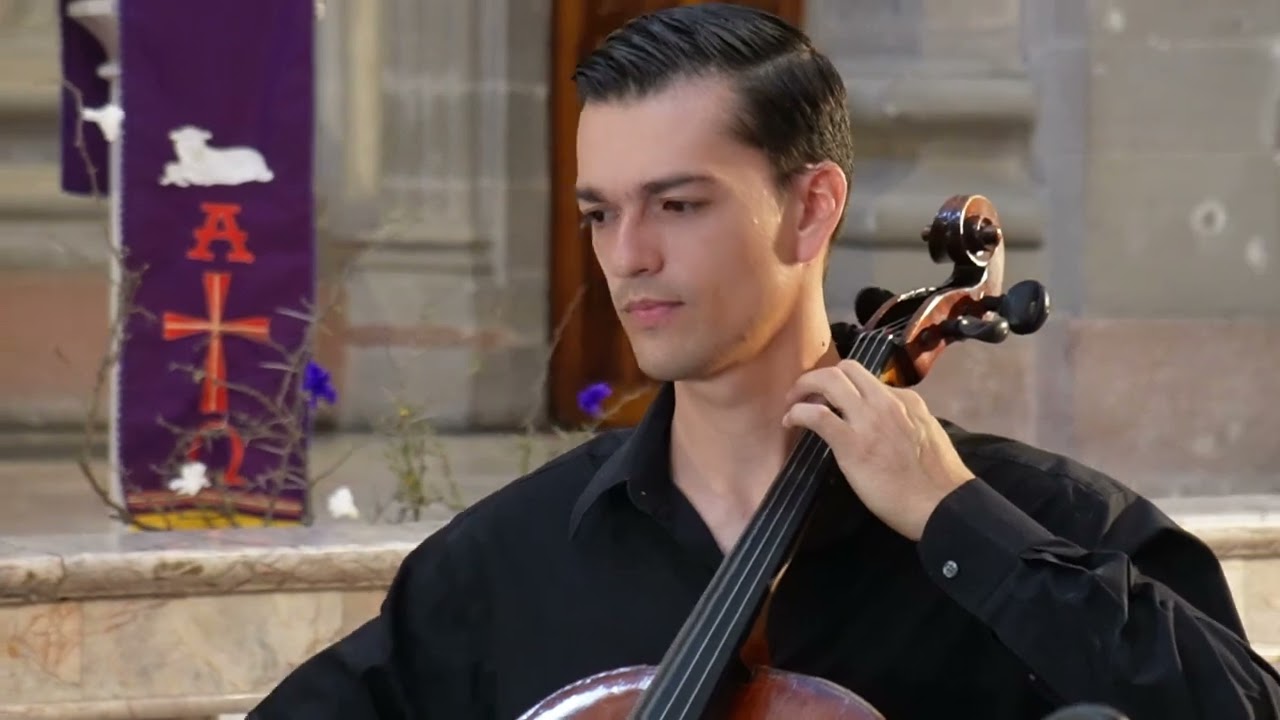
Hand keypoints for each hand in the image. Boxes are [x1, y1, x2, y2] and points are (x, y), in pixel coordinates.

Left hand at [781, 360, 973, 540]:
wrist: (940, 505)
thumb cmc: (936, 479)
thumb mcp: (926, 434)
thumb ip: (904, 421)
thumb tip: (883, 422)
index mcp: (906, 400)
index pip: (868, 380)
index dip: (846, 387)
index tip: (833, 401)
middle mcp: (885, 402)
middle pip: (845, 369)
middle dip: (820, 376)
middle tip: (806, 394)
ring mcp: (867, 420)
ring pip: (828, 381)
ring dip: (804, 387)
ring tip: (792, 402)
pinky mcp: (850, 443)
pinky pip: (816, 415)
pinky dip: (798, 413)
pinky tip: (791, 421)